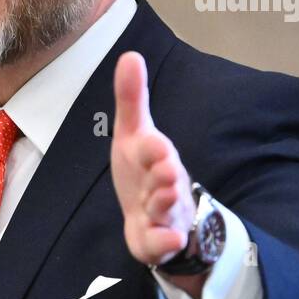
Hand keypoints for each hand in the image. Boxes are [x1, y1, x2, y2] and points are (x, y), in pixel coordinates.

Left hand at [110, 52, 194, 268]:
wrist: (155, 214)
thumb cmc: (143, 169)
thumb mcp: (133, 134)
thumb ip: (131, 99)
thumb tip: (130, 55)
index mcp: (156, 157)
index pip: (156, 149)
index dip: (155, 148)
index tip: (154, 144)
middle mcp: (164, 183)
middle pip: (167, 180)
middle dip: (165, 176)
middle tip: (164, 173)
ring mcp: (163, 212)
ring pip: (166, 210)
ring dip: (164, 204)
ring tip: (158, 200)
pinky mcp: (157, 239)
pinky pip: (163, 243)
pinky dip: (165, 241)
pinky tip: (168, 239)